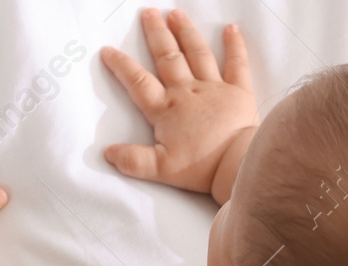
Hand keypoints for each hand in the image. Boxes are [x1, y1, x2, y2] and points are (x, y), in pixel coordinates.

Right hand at [102, 8, 255, 196]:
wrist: (236, 165)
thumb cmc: (201, 168)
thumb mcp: (160, 169)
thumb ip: (133, 160)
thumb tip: (108, 153)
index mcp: (166, 110)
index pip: (138, 82)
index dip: (122, 66)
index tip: (108, 50)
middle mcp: (187, 92)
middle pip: (167, 57)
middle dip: (156, 34)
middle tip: (148, 13)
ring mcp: (213, 88)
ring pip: (197, 53)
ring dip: (186, 32)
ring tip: (176, 13)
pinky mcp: (239, 91)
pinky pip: (237, 63)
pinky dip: (234, 45)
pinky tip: (231, 29)